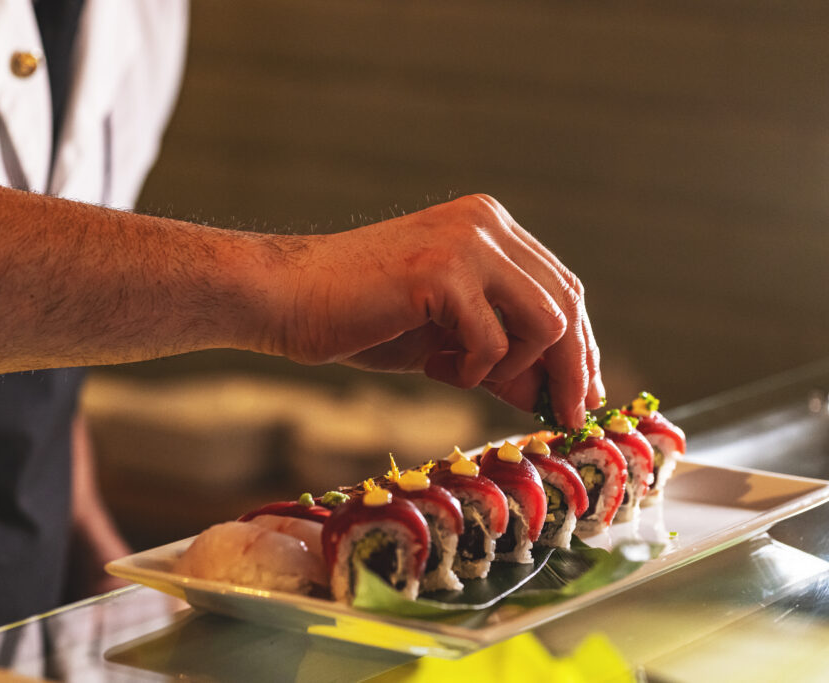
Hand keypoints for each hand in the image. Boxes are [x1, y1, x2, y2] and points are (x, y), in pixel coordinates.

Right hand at [278, 194, 604, 426]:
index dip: (580, 347)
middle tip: (566, 415)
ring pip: (548, 319)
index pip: (561, 287)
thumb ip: (498, 356)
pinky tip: (439, 367)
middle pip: (567, 302)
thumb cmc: (359, 319)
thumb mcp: (443, 341)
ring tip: (468, 376)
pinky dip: (475, 368)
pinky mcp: (442, 270)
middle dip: (572, 368)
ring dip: (518, 366)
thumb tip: (552, 396)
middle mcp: (486, 223)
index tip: (581, 396)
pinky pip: (495, 339)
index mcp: (488, 227)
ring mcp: (466, 241)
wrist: (287, 299)